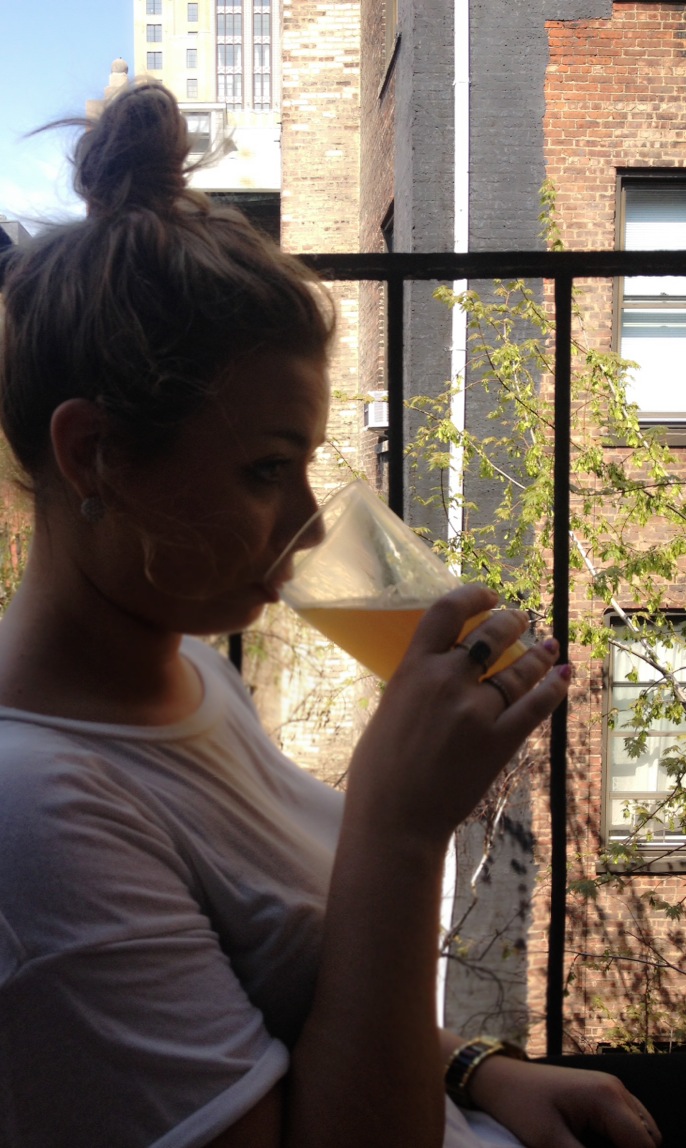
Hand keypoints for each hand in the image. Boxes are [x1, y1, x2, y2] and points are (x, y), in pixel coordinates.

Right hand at [347, 585, 569, 847]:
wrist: (395, 818)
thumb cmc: (379, 768)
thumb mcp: (389, 707)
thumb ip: (416, 683)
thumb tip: (437, 670)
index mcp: (413, 668)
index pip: (448, 611)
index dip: (473, 595)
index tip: (487, 595)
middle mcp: (448, 681)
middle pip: (491, 634)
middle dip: (512, 621)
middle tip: (520, 619)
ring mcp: (478, 711)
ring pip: (519, 669)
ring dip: (538, 654)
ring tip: (548, 646)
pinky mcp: (501, 741)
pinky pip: (536, 706)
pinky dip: (554, 688)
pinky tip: (563, 676)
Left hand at [467, 1056, 661, 1147]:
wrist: (498, 1077)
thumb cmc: (520, 1106)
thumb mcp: (550, 1143)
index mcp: (606, 1098)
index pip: (643, 1146)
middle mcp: (615, 1088)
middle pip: (648, 1139)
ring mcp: (610, 1088)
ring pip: (641, 1131)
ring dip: (626, 1146)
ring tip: (588, 1146)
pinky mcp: (601, 1092)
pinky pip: (627, 1122)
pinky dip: (620, 1139)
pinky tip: (594, 1144)